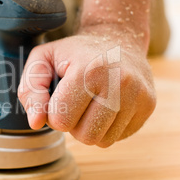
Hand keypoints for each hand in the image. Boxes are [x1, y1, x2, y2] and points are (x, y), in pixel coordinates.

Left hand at [18, 25, 155, 146]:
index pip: (61, 120)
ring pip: (102, 141)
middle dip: (72, 123)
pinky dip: (106, 127)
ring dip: (89, 127)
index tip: (58, 95)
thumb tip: (36, 123)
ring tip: (90, 102)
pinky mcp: (149, 105)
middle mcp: (120, 83)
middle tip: (75, 100)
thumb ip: (31, 90)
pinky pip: (118, 137)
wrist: (116, 38)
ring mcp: (139, 95)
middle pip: (84, 136)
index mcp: (90, 70)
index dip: (53, 113)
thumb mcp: (42, 60)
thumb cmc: (72, 53)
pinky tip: (105, 105)